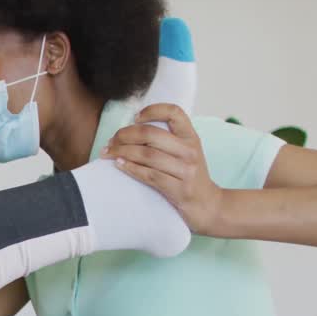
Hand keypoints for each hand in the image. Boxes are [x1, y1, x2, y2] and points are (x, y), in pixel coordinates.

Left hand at [103, 104, 225, 235]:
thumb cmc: (189, 177)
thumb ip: (167, 141)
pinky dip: (131, 169)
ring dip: (122, 152)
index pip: (174, 113)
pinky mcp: (179, 189)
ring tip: (108, 153)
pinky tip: (118, 165)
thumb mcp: (186, 154)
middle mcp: (190, 150)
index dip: (152, 110)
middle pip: (151, 134)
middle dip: (124, 135)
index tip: (135, 117)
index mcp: (191, 137)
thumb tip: (131, 131)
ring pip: (147, 155)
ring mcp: (186, 170)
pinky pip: (150, 175)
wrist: (208, 206)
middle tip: (110, 141)